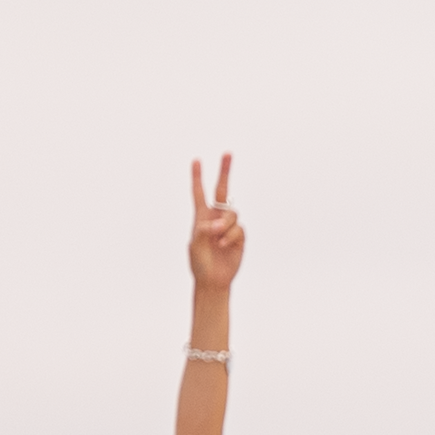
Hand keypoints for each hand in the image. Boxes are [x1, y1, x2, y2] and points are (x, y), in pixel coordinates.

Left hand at [188, 153, 242, 289]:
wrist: (213, 280)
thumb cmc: (200, 263)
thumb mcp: (195, 245)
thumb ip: (202, 230)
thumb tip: (215, 223)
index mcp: (201, 217)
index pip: (199, 194)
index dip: (198, 178)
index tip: (196, 161)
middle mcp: (216, 218)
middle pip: (222, 190)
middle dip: (225, 171)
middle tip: (227, 153)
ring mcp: (228, 226)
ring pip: (232, 214)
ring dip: (224, 225)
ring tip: (217, 239)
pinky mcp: (239, 236)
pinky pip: (238, 228)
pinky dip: (230, 236)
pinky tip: (224, 246)